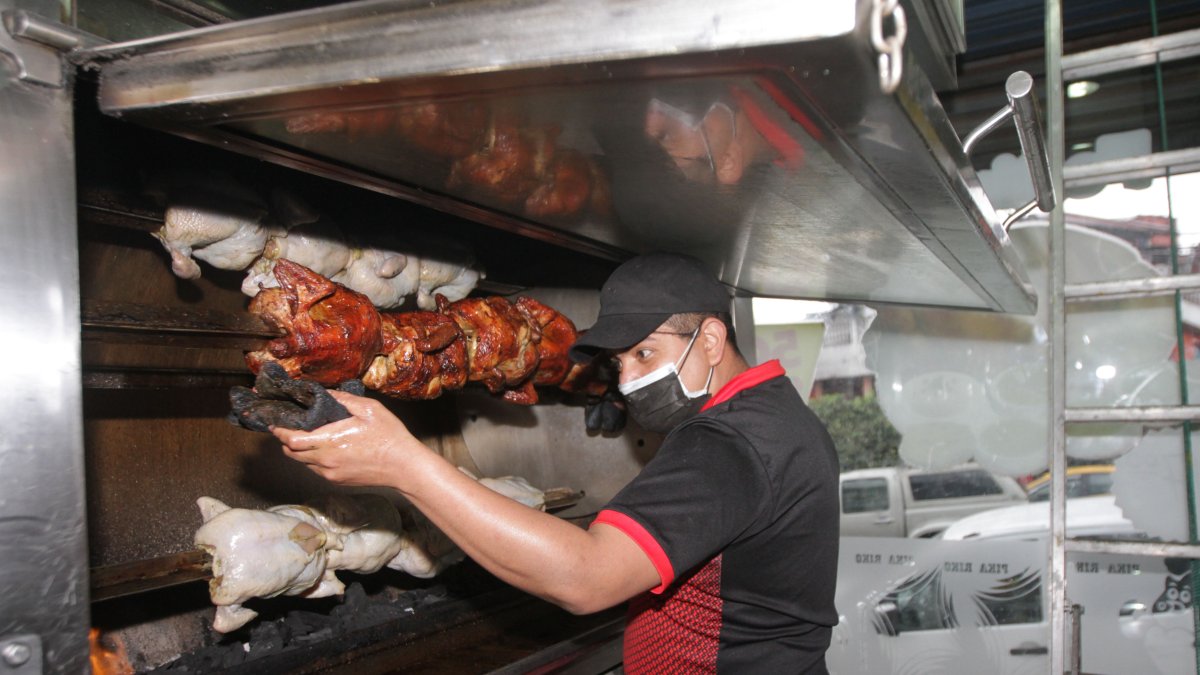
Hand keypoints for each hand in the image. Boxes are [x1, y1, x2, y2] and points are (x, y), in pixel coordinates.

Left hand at [271, 390, 434, 488]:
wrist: (404, 467)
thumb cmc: (389, 437)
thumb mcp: (370, 409)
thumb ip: (344, 399)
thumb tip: (325, 393)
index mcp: (330, 440)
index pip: (292, 440)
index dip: (280, 432)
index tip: (276, 423)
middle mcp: (325, 460)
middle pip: (291, 453)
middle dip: (285, 441)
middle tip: (287, 428)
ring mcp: (331, 473)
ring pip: (303, 463)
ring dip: (299, 450)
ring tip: (306, 437)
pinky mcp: (338, 481)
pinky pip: (316, 470)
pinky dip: (313, 459)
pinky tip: (324, 449)